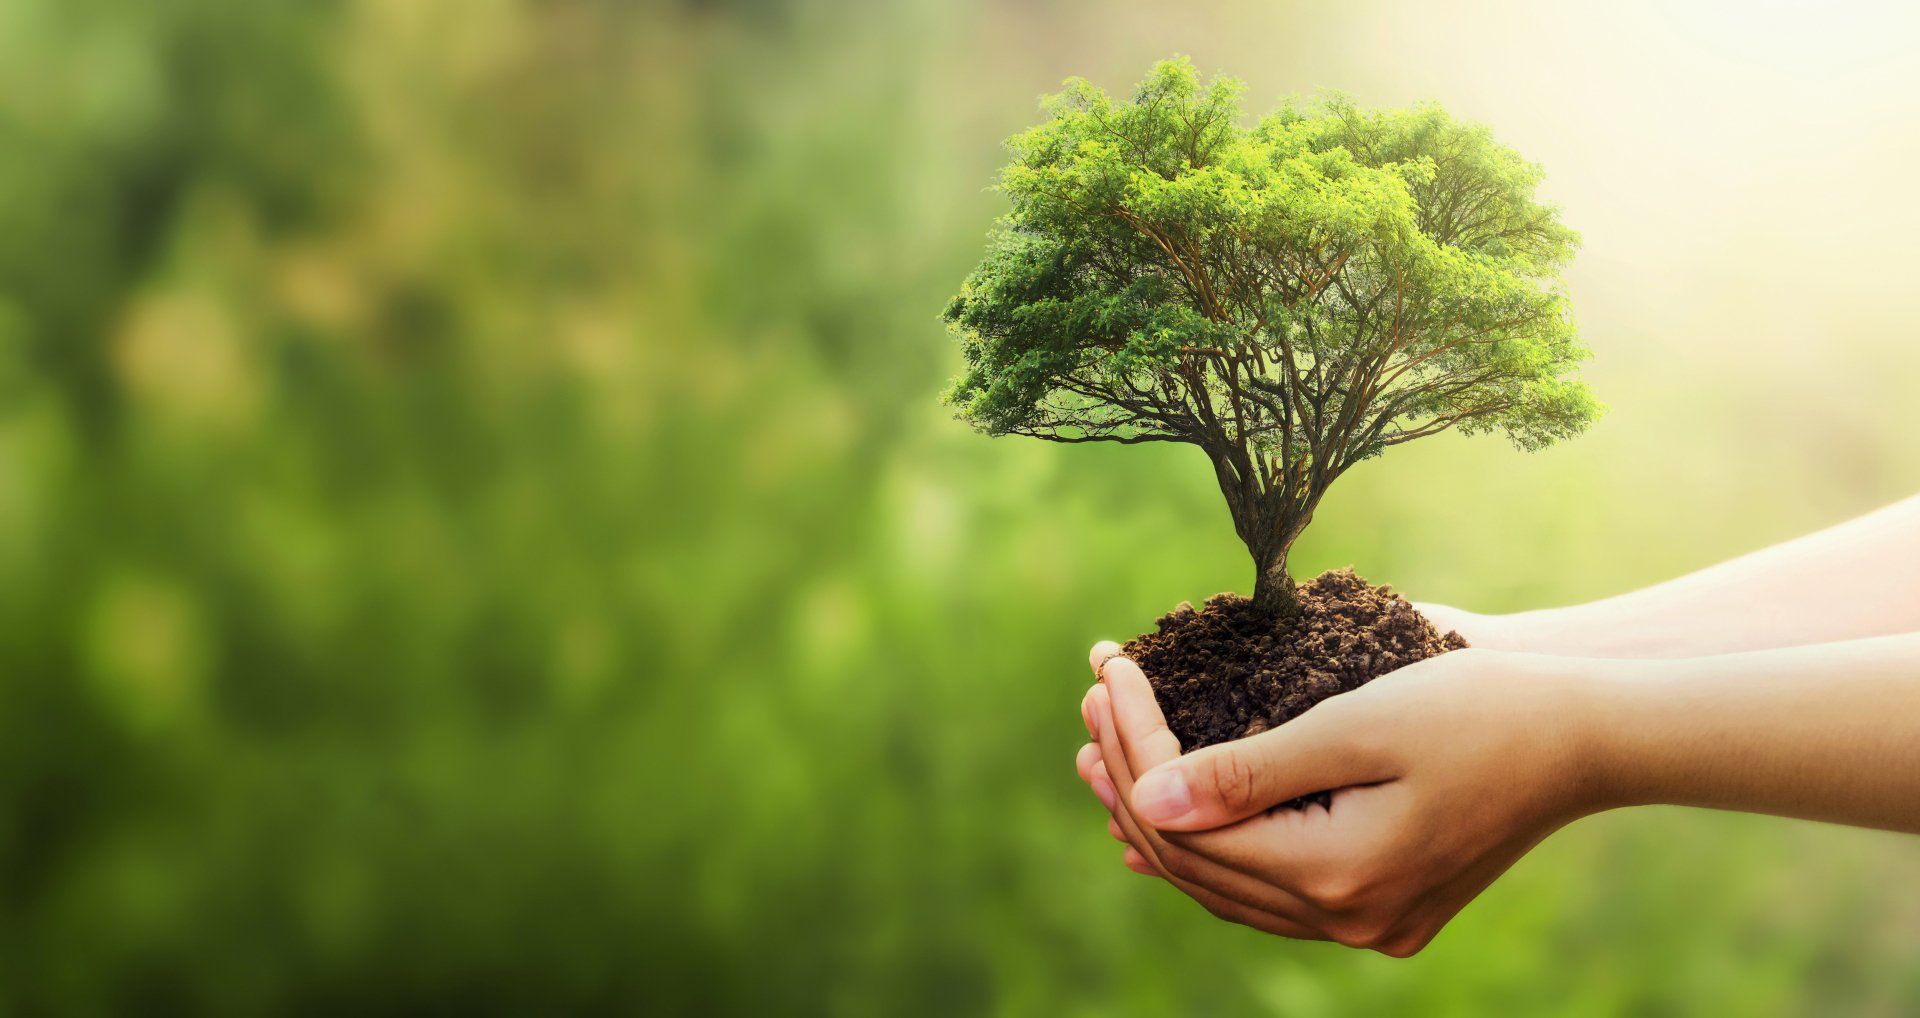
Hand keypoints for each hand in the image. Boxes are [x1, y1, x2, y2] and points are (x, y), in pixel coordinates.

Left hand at [1076, 643, 1603, 955]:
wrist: (1586, 737)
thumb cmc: (1478, 708)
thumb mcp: (1354, 725)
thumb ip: (1245, 772)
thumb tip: (1146, 800)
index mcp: (1335, 874)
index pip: (1187, 819)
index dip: (1133, 744)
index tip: (1107, 668)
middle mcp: (1345, 918)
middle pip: (1196, 860)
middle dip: (1131, 777)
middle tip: (1089, 706)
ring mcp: (1368, 922)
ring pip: (1226, 883)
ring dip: (1162, 817)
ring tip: (1105, 755)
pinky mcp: (1384, 906)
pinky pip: (1269, 890)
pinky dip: (1215, 847)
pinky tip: (1175, 813)